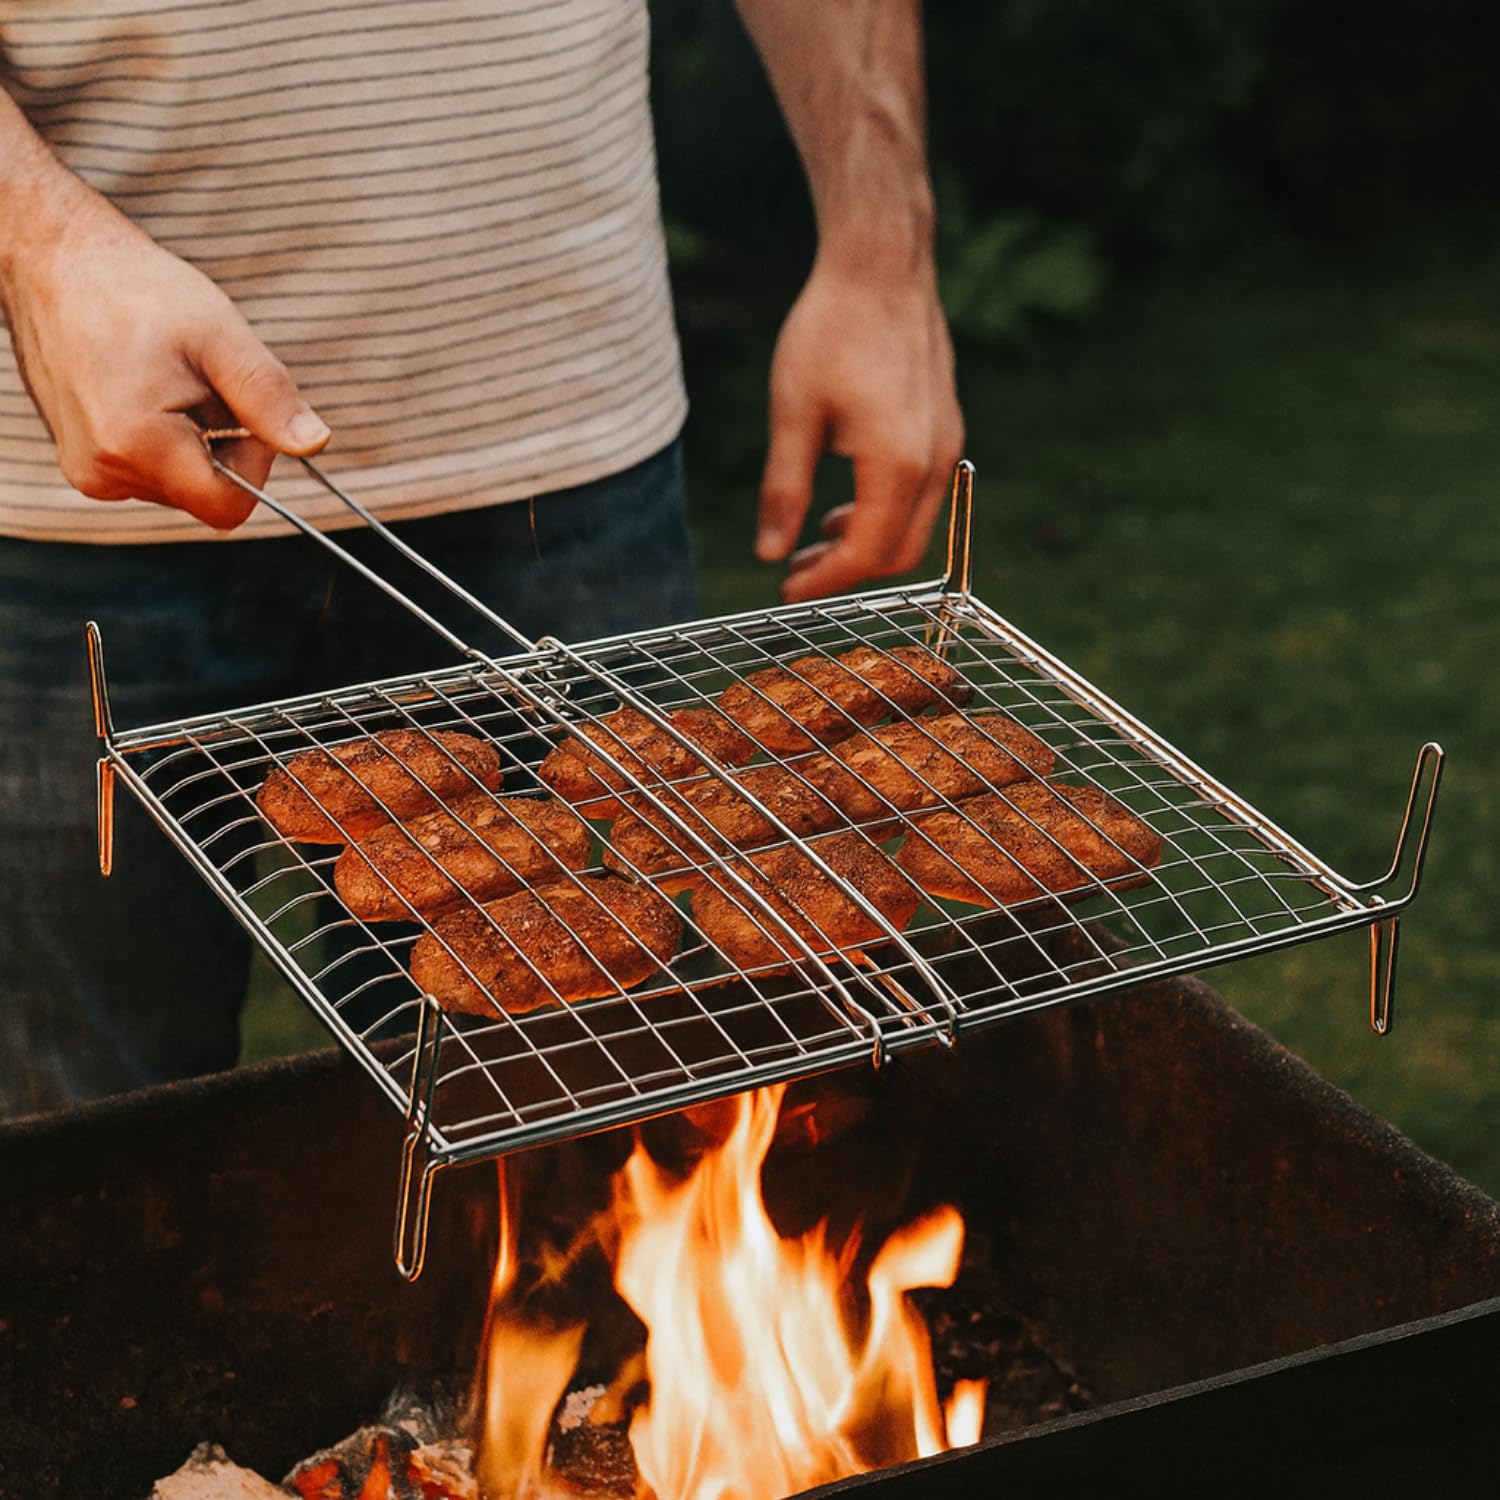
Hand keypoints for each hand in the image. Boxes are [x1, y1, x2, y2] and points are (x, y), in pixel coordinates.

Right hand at [0, 165, 327, 528]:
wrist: (56, 262)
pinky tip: (147, 389)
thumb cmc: (136, 290)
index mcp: (136, 446)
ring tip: (168, 379)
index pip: (228, 508)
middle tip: (201, 382)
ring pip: (180, 484)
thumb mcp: (219, 337)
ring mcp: (89, 472)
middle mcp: (105, 472)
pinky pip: (151, 470)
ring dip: (195, 440)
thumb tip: (313, 444)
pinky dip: (167, 438)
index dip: (255, 466)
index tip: (246, 414)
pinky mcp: (84, 463)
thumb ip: (268, 398)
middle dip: (223, 446)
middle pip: (205, 495)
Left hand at [754, 258, 963, 603]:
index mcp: (896, 464)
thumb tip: (769, 552)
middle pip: (900, 554)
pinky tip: (846, 501)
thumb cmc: (832, 330)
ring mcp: (947, 445)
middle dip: (847, 571)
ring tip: (817, 535)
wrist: (883, 264)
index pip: (865, 553)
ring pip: (916, 528)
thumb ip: (785, 490)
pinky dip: (886, 515)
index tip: (784, 591)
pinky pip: (924, 496)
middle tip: (796, 570)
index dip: (823, 581)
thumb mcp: (793, 414)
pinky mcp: (946, 429)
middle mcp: (934, 462)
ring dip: (868, 544)